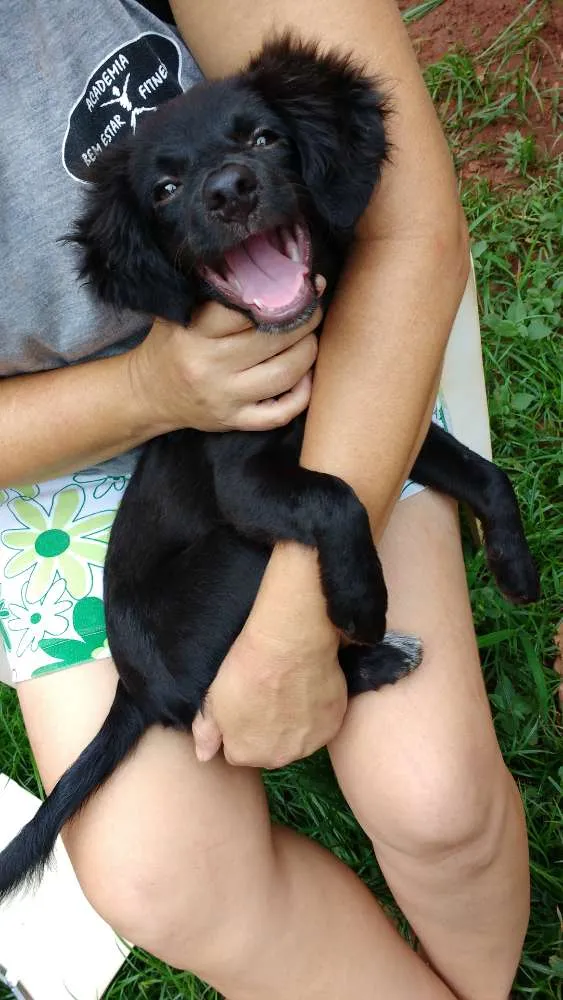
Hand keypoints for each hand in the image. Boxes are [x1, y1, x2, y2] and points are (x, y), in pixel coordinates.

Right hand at [128, 290, 324, 434]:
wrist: (148, 394)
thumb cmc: (170, 345)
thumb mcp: (178, 313)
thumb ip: (213, 293)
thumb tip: (264, 266)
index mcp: (193, 334)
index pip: (244, 309)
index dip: (278, 294)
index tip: (296, 283)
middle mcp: (209, 368)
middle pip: (273, 340)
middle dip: (303, 320)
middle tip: (313, 305)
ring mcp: (225, 399)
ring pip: (285, 375)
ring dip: (308, 351)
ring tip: (310, 336)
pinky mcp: (235, 421)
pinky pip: (281, 413)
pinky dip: (302, 394)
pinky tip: (306, 375)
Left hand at [192, 544, 347, 768]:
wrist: (289, 643)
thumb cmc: (245, 668)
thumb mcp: (212, 698)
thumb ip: (207, 732)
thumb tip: (203, 755)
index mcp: (246, 754)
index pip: (238, 751)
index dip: (239, 728)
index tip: (245, 705)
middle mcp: (280, 758)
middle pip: (270, 749)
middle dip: (267, 731)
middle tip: (268, 697)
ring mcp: (310, 744)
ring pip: (297, 738)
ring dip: (293, 725)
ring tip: (289, 693)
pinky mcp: (333, 725)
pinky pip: (321, 725)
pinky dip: (316, 713)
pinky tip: (309, 690)